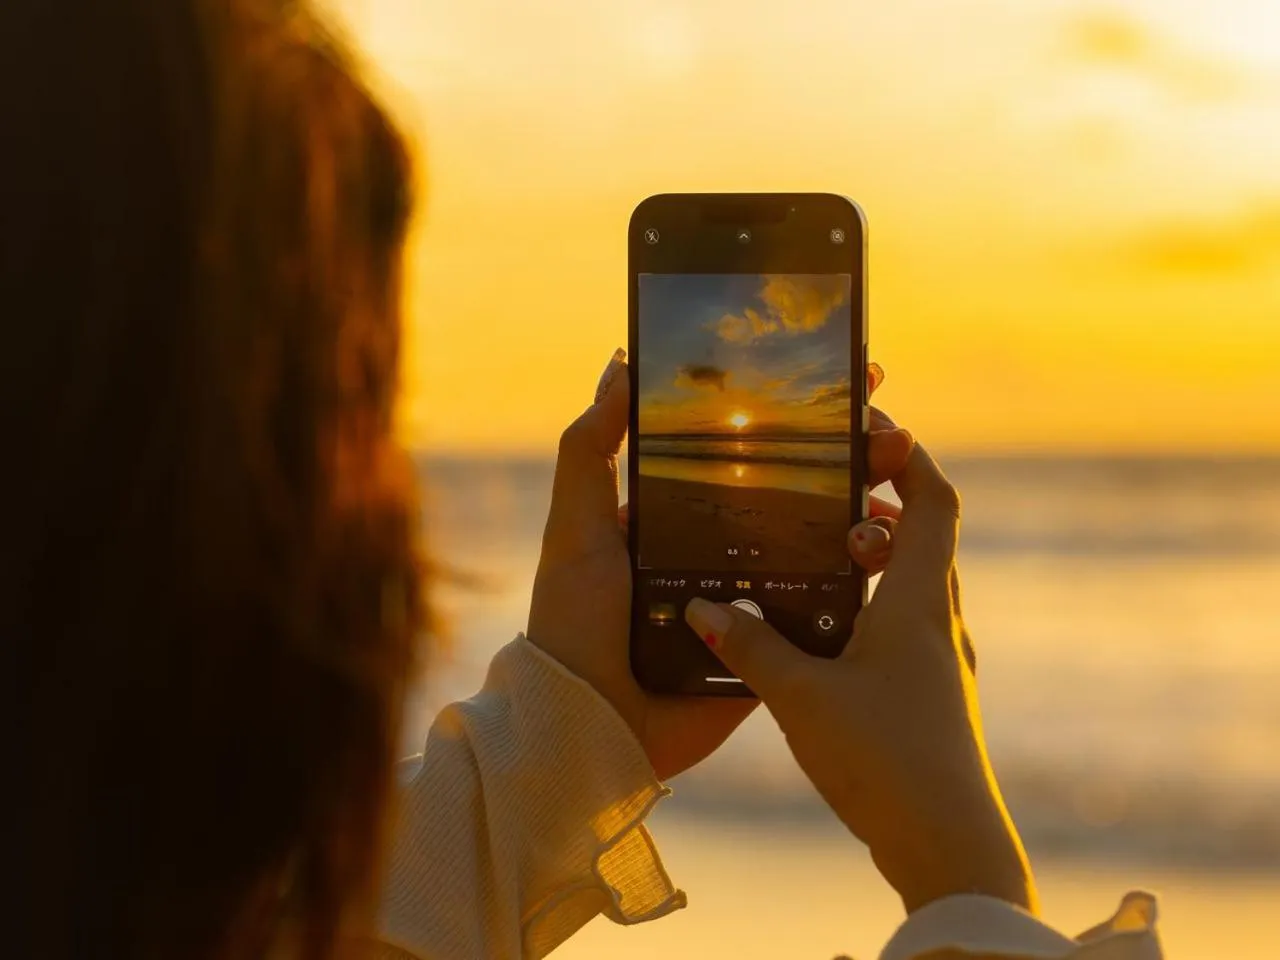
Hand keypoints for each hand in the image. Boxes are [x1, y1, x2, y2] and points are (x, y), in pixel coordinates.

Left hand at [526, 352, 911, 780]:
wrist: (593, 726)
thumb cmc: (574, 622)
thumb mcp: (575, 527)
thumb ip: (590, 449)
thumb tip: (621, 366)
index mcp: (678, 515)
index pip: (743, 451)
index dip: (791, 417)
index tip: (838, 380)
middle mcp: (719, 549)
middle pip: (795, 492)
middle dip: (848, 458)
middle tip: (890, 430)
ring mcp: (750, 597)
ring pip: (819, 546)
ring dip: (864, 514)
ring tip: (895, 488)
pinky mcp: (772, 646)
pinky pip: (822, 610)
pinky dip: (857, 582)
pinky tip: (889, 549)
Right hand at [684, 441, 1036, 913]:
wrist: (948, 847)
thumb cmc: (885, 758)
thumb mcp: (802, 696)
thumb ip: (749, 647)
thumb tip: (700, 607)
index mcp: (919, 602)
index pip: (935, 501)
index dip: (910, 458)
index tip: (874, 433)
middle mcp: (940, 622)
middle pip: (925, 538)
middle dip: (881, 505)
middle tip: (825, 495)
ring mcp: (942, 663)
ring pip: (915, 585)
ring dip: (875, 560)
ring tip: (813, 557)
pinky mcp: (932, 698)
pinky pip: (905, 628)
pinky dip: (871, 608)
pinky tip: (823, 634)